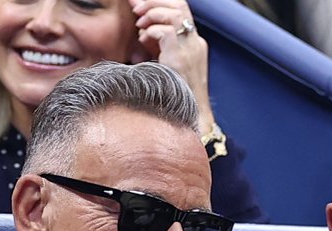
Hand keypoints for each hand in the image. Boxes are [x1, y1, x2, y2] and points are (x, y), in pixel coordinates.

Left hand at [130, 0, 214, 132]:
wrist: (190, 118)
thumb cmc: (175, 95)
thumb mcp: (166, 64)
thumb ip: (157, 45)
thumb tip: (141, 31)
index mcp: (194, 44)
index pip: (181, 10)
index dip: (160, 3)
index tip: (140, 6)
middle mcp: (196, 43)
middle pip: (180, 5)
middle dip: (155, 1)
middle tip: (135, 7)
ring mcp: (191, 49)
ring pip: (174, 13)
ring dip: (153, 13)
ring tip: (139, 22)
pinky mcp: (182, 56)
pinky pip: (167, 31)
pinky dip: (152, 30)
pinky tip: (143, 39)